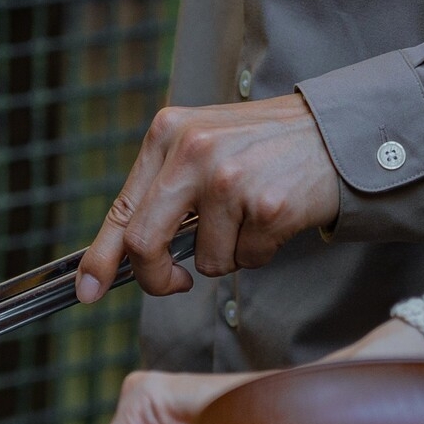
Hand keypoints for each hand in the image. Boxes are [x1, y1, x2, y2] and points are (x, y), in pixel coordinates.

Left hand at [75, 95, 340, 302]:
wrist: (336, 132)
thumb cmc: (262, 147)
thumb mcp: (202, 146)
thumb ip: (164, 190)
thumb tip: (124, 255)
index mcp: (168, 133)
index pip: (122, 207)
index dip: (100, 258)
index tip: (88, 291)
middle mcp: (193, 151)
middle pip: (144, 242)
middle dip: (155, 277)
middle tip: (175, 284)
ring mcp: (229, 179)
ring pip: (204, 260)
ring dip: (228, 254)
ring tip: (251, 215)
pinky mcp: (266, 206)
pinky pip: (247, 260)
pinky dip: (260, 252)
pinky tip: (275, 216)